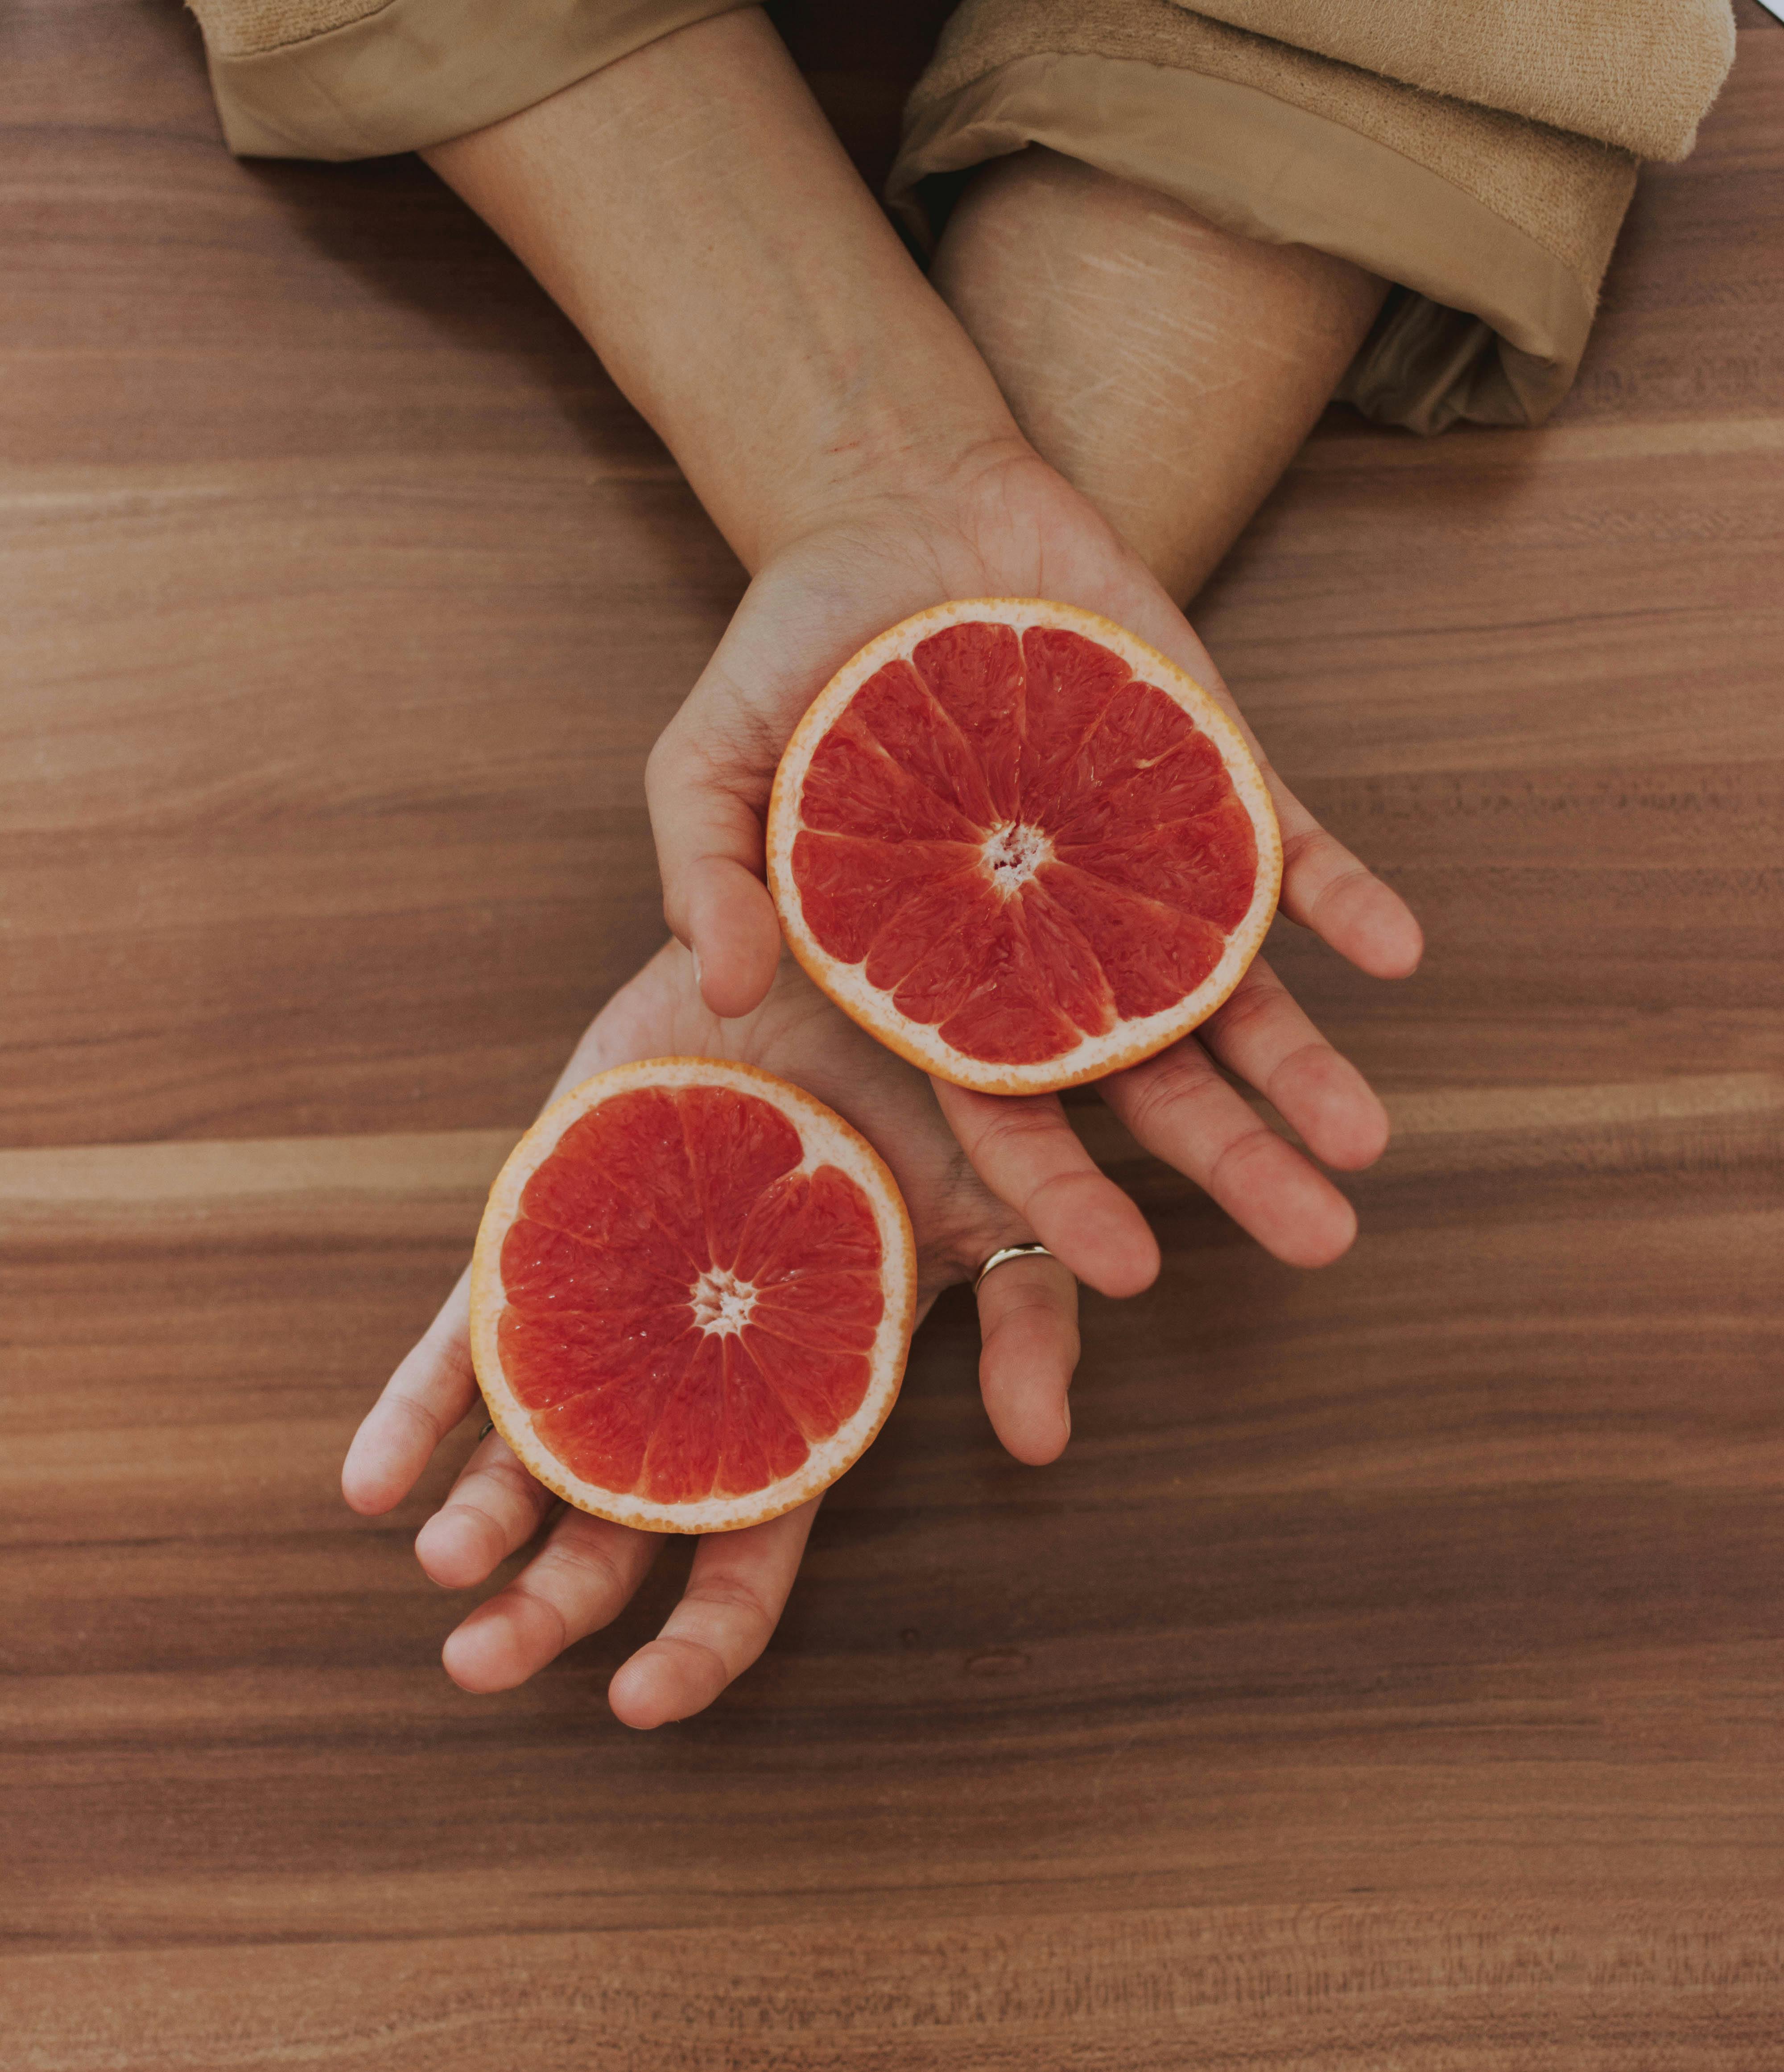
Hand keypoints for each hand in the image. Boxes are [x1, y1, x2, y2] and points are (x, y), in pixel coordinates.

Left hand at [341, 941, 1078, 1724]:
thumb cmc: (928, 1088)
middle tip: (478, 1666)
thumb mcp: (1003, 1204)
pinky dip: (413, 1410)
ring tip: (437, 1566)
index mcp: (792, 1406)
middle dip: (548, 1611)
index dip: (697, 1642)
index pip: (744, 1556)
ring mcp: (608, 1313)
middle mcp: (688, 1381)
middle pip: (614, 1529)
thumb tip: (1039, 1447)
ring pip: (526, 1451)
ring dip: (477, 1520)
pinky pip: (461, 1338)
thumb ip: (1030, 1322)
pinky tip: (369, 1478)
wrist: (827, 953)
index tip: (636, 1705)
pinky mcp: (542, 1234)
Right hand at [649, 439, 1421, 1299]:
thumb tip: (722, 989)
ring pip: (1235, 990)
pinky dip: (1341, 897)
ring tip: (1367, 1141)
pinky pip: (1286, 852)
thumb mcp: (708, 763)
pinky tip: (1395, 952)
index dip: (1068, 1193)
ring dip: (1307, 1064)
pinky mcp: (1207, 774)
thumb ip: (708, 874)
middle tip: (1317, 1243)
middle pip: (1153, 1081)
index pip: (1013, 1112)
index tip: (1128, 1272)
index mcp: (948, 980)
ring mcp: (1142, 866)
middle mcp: (1058, 946)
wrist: (898, 506)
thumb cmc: (790, 656)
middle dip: (1236, 1163)